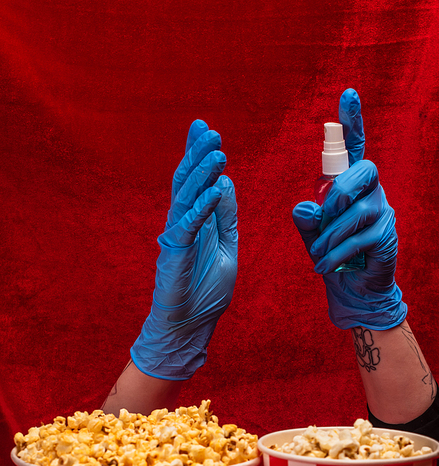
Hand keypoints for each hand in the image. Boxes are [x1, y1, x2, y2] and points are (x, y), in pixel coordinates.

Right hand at [131, 120, 237, 379]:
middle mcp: (183, 225)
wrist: (189, 326)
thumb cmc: (206, 292)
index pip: (196, 183)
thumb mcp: (227, 249)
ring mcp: (176, 238)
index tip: (206, 131)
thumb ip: (225, 219)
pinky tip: (215, 190)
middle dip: (198, 155)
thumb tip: (225, 184)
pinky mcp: (175, 254)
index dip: (199, 156)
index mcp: (195, 222)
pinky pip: (188, 226)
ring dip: (201, 174)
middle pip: (187, 182)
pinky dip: (201, 207)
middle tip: (209, 131)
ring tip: (217, 153)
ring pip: (186, 198)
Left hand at [292, 89, 406, 329]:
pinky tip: (323, 267)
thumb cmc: (332, 253)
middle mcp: (370, 191)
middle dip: (339, 192)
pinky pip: (359, 239)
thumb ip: (306, 219)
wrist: (353, 289)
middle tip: (323, 216)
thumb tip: (302, 207)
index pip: (353, 147)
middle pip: (363, 171)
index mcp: (351, 183)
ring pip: (357, 210)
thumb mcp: (312, 235)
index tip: (347, 94)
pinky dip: (336, 254)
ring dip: (330, 234)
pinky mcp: (385, 236)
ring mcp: (382, 212)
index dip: (352, 122)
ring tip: (316, 254)